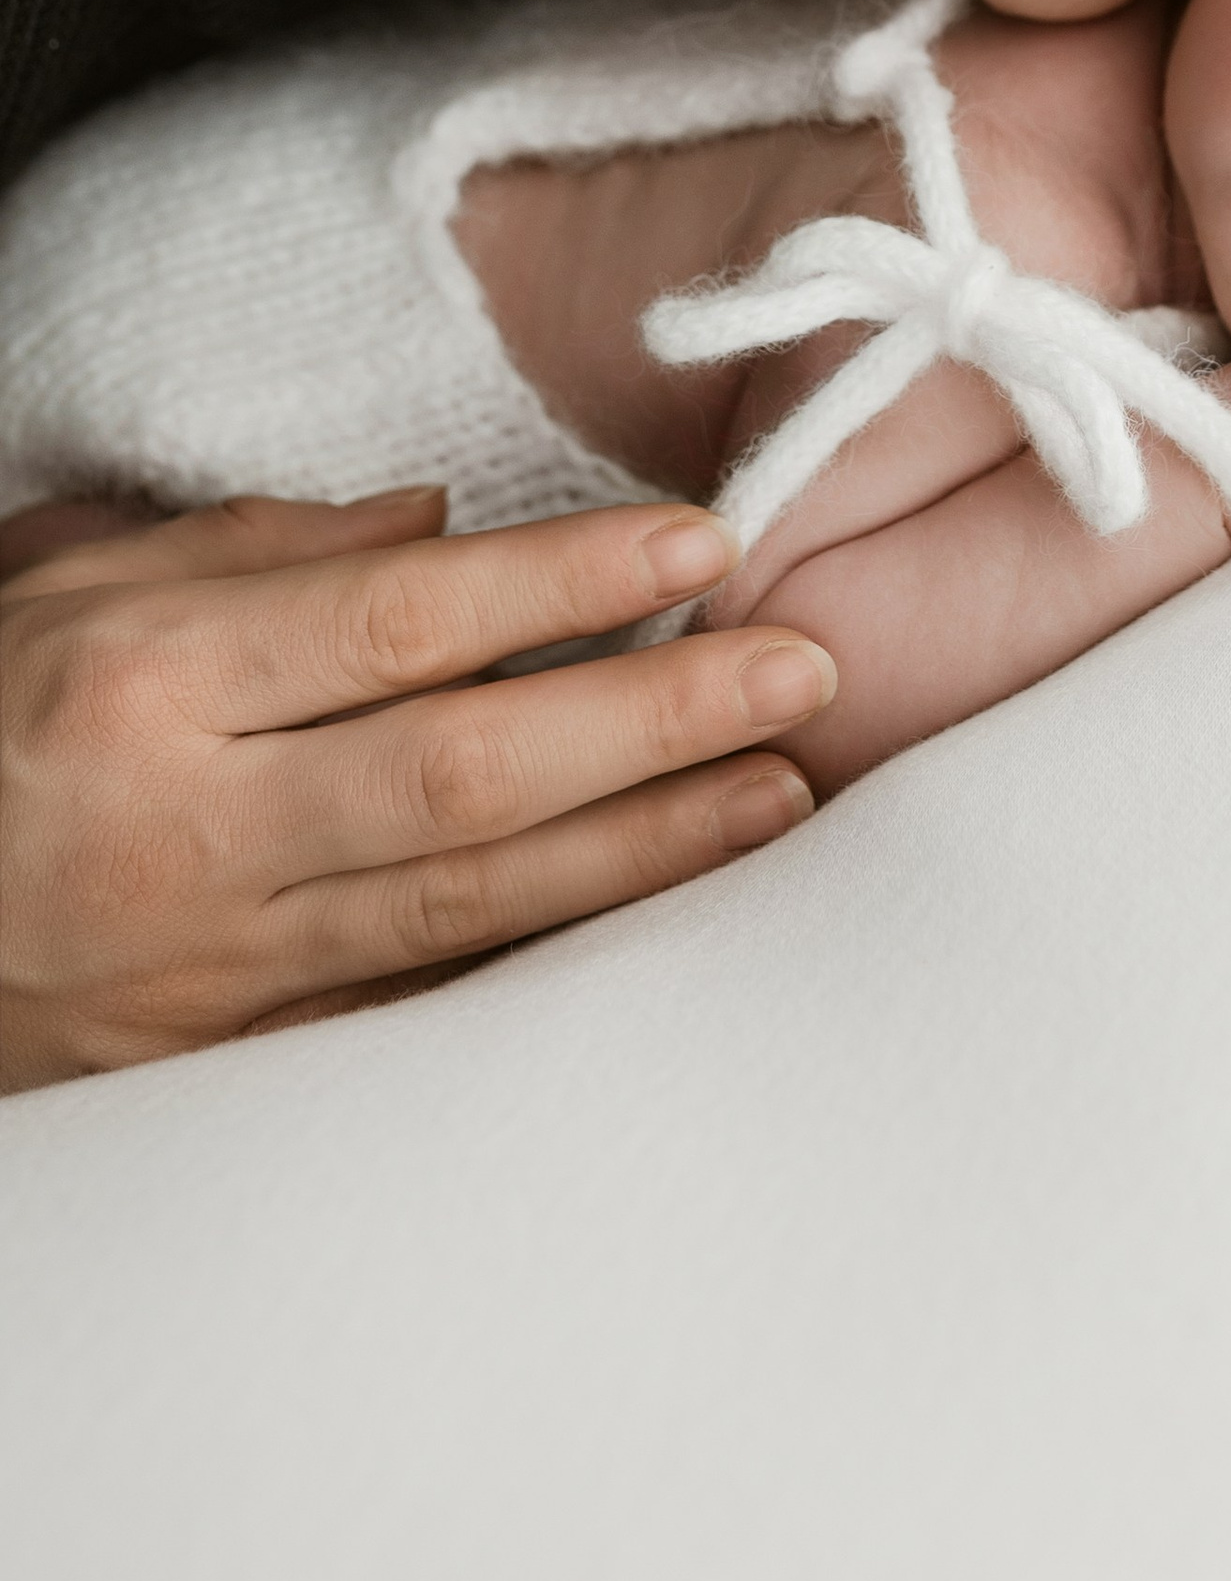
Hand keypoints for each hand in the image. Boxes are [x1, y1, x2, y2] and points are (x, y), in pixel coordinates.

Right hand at [0, 487, 837, 1093]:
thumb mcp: (63, 592)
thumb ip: (258, 550)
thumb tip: (441, 524)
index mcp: (148, 684)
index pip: (400, 624)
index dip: (563, 581)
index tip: (702, 545)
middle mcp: (187, 829)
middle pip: (467, 773)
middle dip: (655, 720)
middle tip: (807, 668)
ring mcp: (212, 965)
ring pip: (467, 910)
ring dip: (645, 850)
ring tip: (783, 791)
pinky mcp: (227, 1056)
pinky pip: (414, 1012)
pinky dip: (547, 969)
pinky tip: (662, 926)